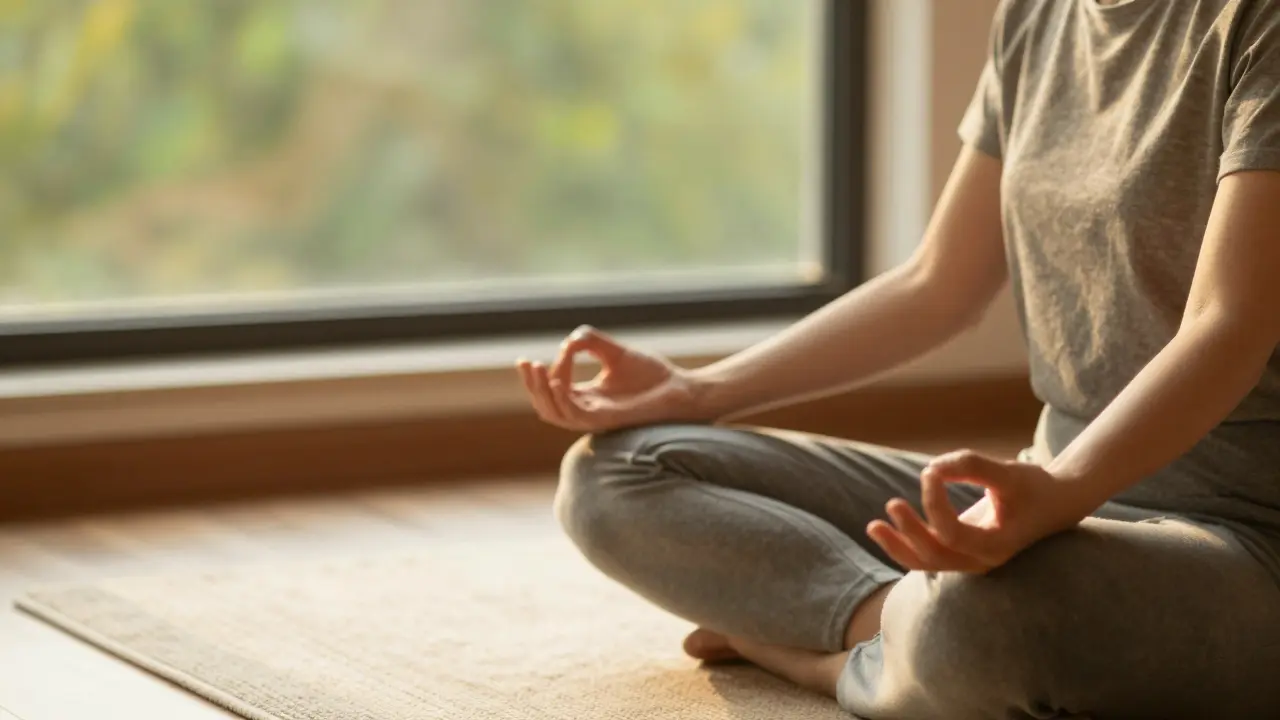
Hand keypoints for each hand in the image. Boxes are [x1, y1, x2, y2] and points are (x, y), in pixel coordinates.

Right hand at [516, 325, 710, 432]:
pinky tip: (556, 383)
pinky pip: (577, 416)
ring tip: (538, 370)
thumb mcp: (615, 352)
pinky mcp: (609, 419)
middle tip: (525, 364)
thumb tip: (566, 342)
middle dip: (531, 386)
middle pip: (546, 406)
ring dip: (542, 393)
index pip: (550, 393)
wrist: (681, 389)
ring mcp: (597, 417)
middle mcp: (588, 410)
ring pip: (556, 414)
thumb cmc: (652, 375)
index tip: (532, 357)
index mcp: (587, 397)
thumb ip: (589, 342)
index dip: (535, 377)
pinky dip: (563, 401)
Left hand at [866, 450, 1092, 573]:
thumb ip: (972, 466)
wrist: (1054, 504)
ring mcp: (969, 559)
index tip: (932, 471)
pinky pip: (927, 555)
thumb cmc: (1033, 487)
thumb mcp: (1009, 472)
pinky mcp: (960, 551)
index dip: (935, 504)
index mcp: (997, 546)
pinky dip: (905, 544)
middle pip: (935, 557)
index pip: (953, 534)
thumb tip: (931, 469)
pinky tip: (883, 528)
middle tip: (892, 503)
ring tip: (872, 526)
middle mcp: (981, 560)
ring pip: (926, 562)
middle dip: (909, 533)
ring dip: (898, 546)